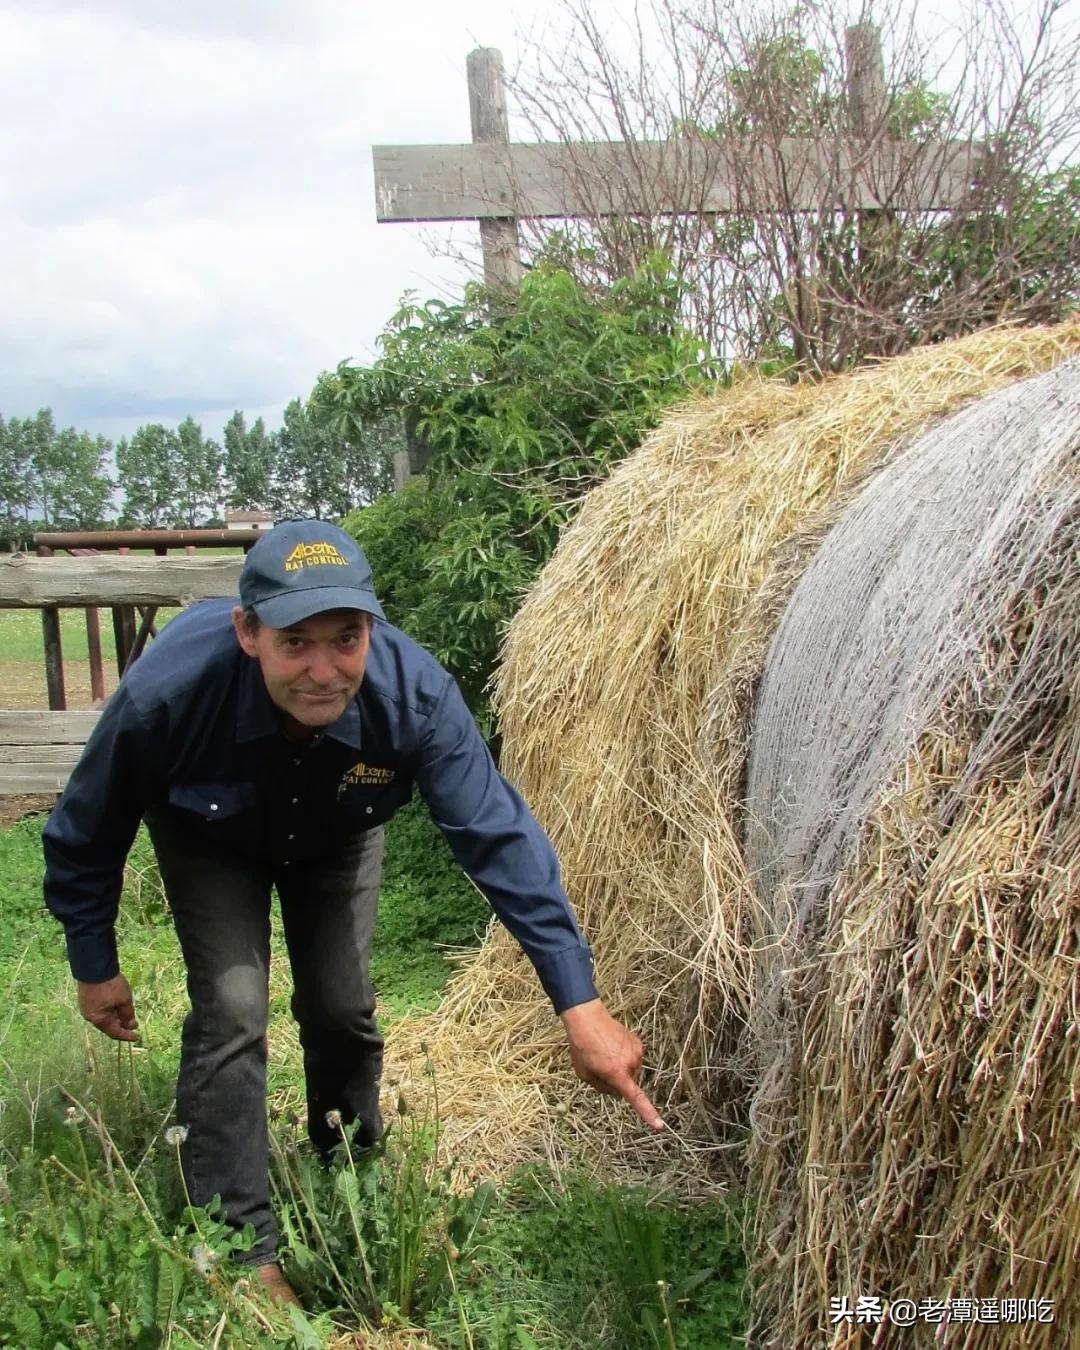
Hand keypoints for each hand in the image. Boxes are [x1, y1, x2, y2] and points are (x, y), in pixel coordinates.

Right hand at [78, 973, 137, 1040]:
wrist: (94, 966)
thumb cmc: (110, 985)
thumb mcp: (124, 1000)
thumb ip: (127, 1014)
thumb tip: (130, 1026)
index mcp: (99, 1019)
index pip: (114, 1032)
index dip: (126, 1035)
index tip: (136, 1036)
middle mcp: (90, 1016)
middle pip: (108, 1026)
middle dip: (121, 1025)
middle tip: (133, 1024)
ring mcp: (86, 1007)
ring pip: (104, 1017)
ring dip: (115, 1018)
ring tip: (126, 1015)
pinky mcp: (86, 999)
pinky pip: (100, 1010)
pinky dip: (109, 1011)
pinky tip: (116, 1006)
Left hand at [560, 998, 663, 1130]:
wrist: (588, 1018)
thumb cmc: (582, 1047)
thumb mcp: (584, 1074)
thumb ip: (601, 1088)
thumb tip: (616, 1092)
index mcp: (617, 1073)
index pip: (636, 1098)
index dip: (647, 1113)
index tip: (659, 1125)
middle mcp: (631, 1064)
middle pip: (628, 1083)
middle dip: (617, 1080)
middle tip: (600, 1065)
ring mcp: (637, 1052)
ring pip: (631, 1070)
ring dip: (621, 1067)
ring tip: (605, 1053)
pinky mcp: (638, 1043)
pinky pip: (633, 1058)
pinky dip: (624, 1056)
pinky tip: (612, 1046)